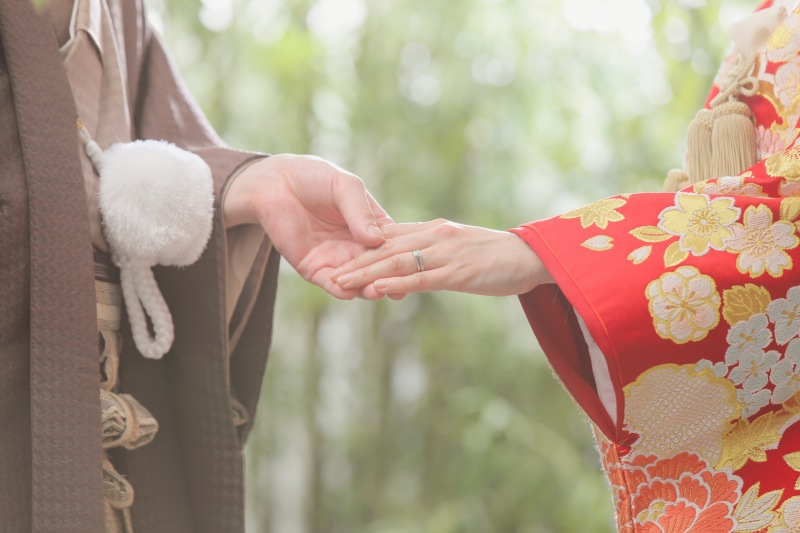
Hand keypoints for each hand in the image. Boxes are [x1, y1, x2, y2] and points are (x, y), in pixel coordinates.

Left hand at [224, 154, 391, 298]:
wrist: (276, 182)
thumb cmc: (315, 178)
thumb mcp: (345, 188)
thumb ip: (360, 212)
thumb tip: (376, 240)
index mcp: (373, 226)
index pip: (394, 246)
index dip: (405, 257)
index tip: (417, 267)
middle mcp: (358, 246)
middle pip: (378, 269)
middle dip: (387, 280)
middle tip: (397, 288)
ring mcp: (337, 259)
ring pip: (357, 281)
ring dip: (366, 288)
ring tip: (373, 291)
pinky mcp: (314, 268)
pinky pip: (331, 283)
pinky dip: (339, 289)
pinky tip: (347, 291)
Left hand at [330, 219, 553, 296]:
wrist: (534, 256)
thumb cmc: (498, 256)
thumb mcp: (460, 249)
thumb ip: (433, 254)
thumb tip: (407, 268)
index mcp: (434, 230)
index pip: (390, 237)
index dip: (363, 249)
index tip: (340, 259)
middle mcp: (436, 236)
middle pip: (387, 249)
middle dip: (357, 263)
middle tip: (332, 275)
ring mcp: (446, 253)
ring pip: (398, 262)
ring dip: (367, 274)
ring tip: (342, 283)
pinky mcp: (458, 272)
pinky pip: (421, 278)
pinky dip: (397, 284)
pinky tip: (377, 289)